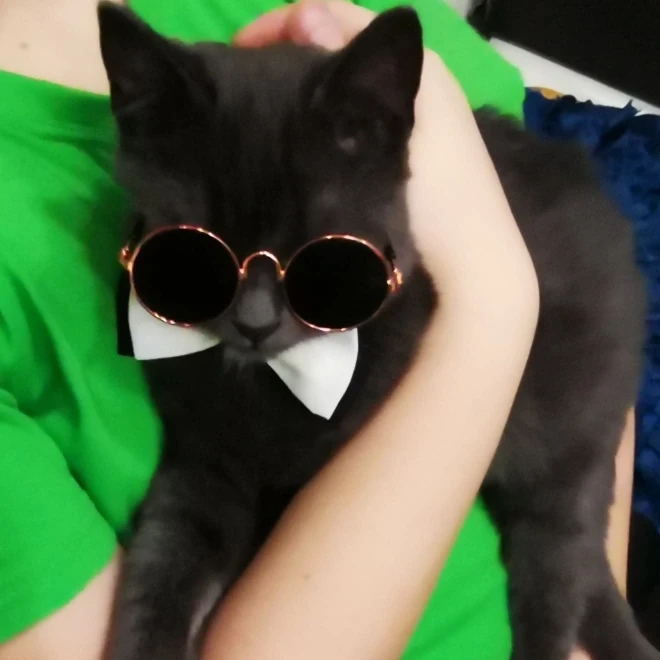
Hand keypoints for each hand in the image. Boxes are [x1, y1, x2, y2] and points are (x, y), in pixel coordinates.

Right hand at [236, 1, 537, 314]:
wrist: (469, 269)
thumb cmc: (439, 199)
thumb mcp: (396, 127)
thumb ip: (352, 68)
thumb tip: (306, 13)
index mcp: (415, 66)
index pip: (334, 18)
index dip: (282, 26)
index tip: (239, 57)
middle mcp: (410, 87)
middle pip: (334, 54)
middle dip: (287, 61)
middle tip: (243, 92)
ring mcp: (403, 126)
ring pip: (338, 91)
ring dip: (300, 97)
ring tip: (259, 119)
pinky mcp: (395, 161)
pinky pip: (347, 125)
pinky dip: (319, 126)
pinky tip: (295, 147)